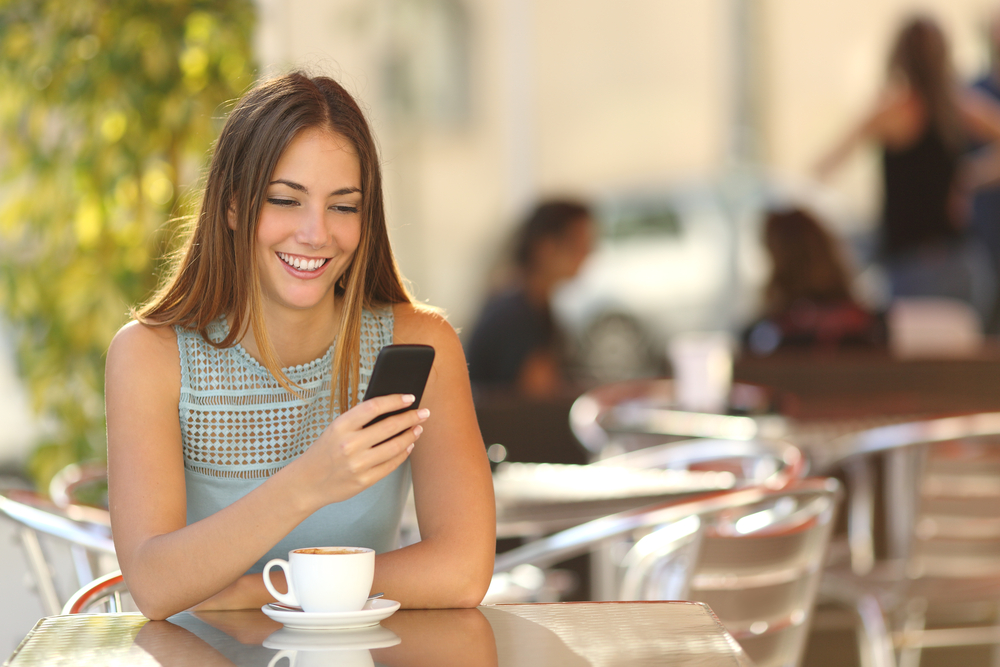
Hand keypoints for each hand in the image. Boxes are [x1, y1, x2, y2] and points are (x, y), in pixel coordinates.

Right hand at [294, 394, 428, 506]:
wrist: (307, 482)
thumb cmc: (325, 450)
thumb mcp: (335, 429)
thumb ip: (359, 420)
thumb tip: (393, 409)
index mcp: (340, 426)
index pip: (374, 407)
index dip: (395, 400)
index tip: (410, 397)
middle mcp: (349, 444)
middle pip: (390, 426)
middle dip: (411, 418)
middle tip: (424, 413)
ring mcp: (357, 464)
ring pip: (395, 446)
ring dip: (411, 435)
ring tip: (418, 428)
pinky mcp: (364, 480)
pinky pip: (391, 464)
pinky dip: (404, 453)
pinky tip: (409, 445)